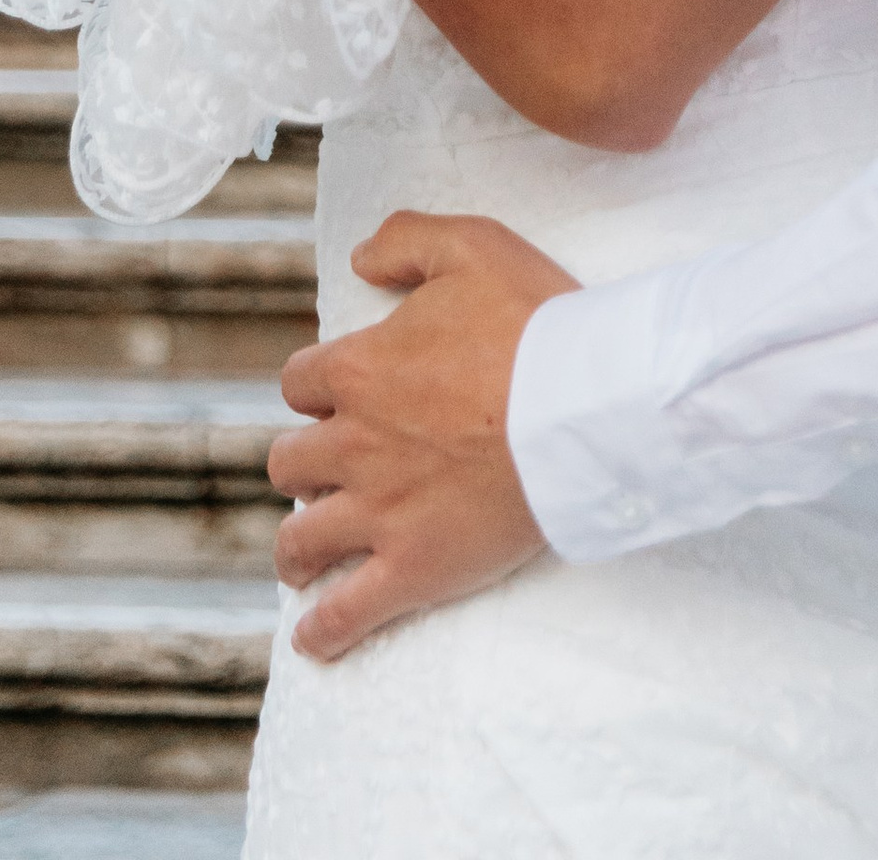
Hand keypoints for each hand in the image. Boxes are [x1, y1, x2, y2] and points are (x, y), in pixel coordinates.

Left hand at [268, 212, 577, 657]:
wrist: (586, 403)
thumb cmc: (536, 321)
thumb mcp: (471, 244)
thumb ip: (405, 240)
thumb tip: (359, 260)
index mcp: (360, 369)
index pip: (300, 383)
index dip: (317, 389)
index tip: (337, 398)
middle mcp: (354, 444)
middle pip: (291, 464)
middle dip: (305, 466)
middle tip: (331, 474)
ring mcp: (380, 512)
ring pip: (302, 539)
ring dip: (298, 547)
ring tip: (307, 557)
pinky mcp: (414, 567)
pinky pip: (347, 613)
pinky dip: (323, 630)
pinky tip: (315, 638)